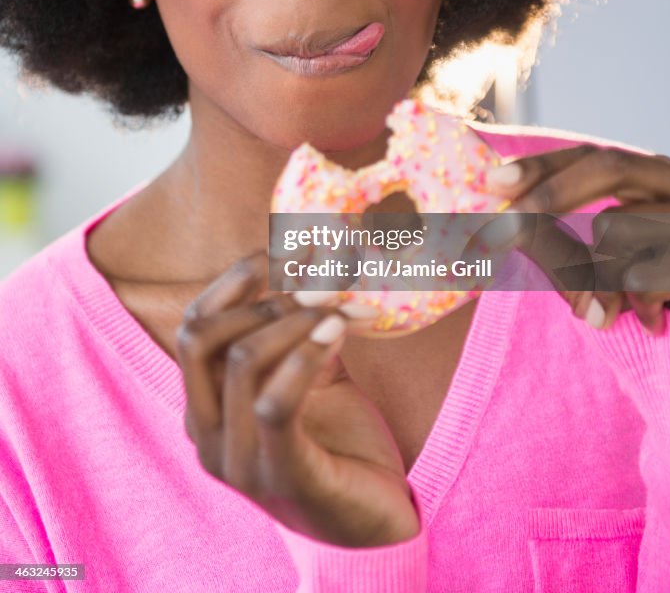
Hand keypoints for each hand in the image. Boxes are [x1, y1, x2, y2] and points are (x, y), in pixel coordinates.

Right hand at [175, 251, 419, 546]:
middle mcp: (206, 436)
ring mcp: (237, 463)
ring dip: (294, 317)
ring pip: (240, 361)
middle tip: (318, 279)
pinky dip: (306, 355)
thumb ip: (298, 325)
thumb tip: (312, 253)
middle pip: (201, 336)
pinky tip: (337, 331)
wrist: (377, 520)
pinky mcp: (281, 477)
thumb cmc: (339, 440)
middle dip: (261, 294)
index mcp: (204, 407)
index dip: (235, 280)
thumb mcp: (309, 371)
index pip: (193, 326)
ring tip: (339, 305)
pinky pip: (275, 403)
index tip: (284, 249)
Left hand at [480, 144, 669, 334]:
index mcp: (652, 179)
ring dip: (592, 275)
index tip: (493, 181)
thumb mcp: (610, 264)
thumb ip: (566, 243)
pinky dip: (633, 304)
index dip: (541, 165)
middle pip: (607, 166)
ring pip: (618, 224)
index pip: (591, 156)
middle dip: (547, 194)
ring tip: (604, 312)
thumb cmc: (659, 293)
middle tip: (498, 232)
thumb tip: (501, 232)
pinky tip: (652, 321)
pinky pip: (641, 276)